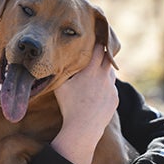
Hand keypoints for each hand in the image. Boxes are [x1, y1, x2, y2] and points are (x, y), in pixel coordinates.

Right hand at [51, 45, 117, 163]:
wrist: (83, 128)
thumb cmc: (68, 106)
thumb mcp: (60, 86)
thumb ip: (60, 72)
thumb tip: (48, 62)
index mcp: (92, 70)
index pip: (98, 48)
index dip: (97, 41)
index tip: (94, 36)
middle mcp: (105, 77)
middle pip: (108, 57)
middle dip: (103, 52)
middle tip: (98, 46)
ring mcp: (112, 88)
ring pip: (110, 72)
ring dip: (104, 69)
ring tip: (95, 69)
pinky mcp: (115, 99)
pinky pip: (111, 87)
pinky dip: (105, 85)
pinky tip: (96, 90)